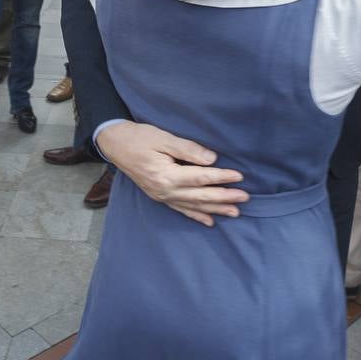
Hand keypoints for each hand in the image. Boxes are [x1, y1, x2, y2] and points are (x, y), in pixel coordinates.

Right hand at [97, 122, 248, 226]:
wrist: (115, 145)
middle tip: (245, 198)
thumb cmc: (139, 138)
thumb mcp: (163, 138)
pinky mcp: (159, 197)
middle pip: (200, 196)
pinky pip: (180, 209)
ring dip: (215, 209)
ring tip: (234, 212)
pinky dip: (196, 216)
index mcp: (166, 175)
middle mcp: (164, 190)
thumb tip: (212, 160)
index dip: (221, 178)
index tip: (239, 177)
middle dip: (224, 197)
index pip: (200, 178)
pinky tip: (209, 221)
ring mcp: (161, 196)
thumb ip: (188, 150)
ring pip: (193, 206)